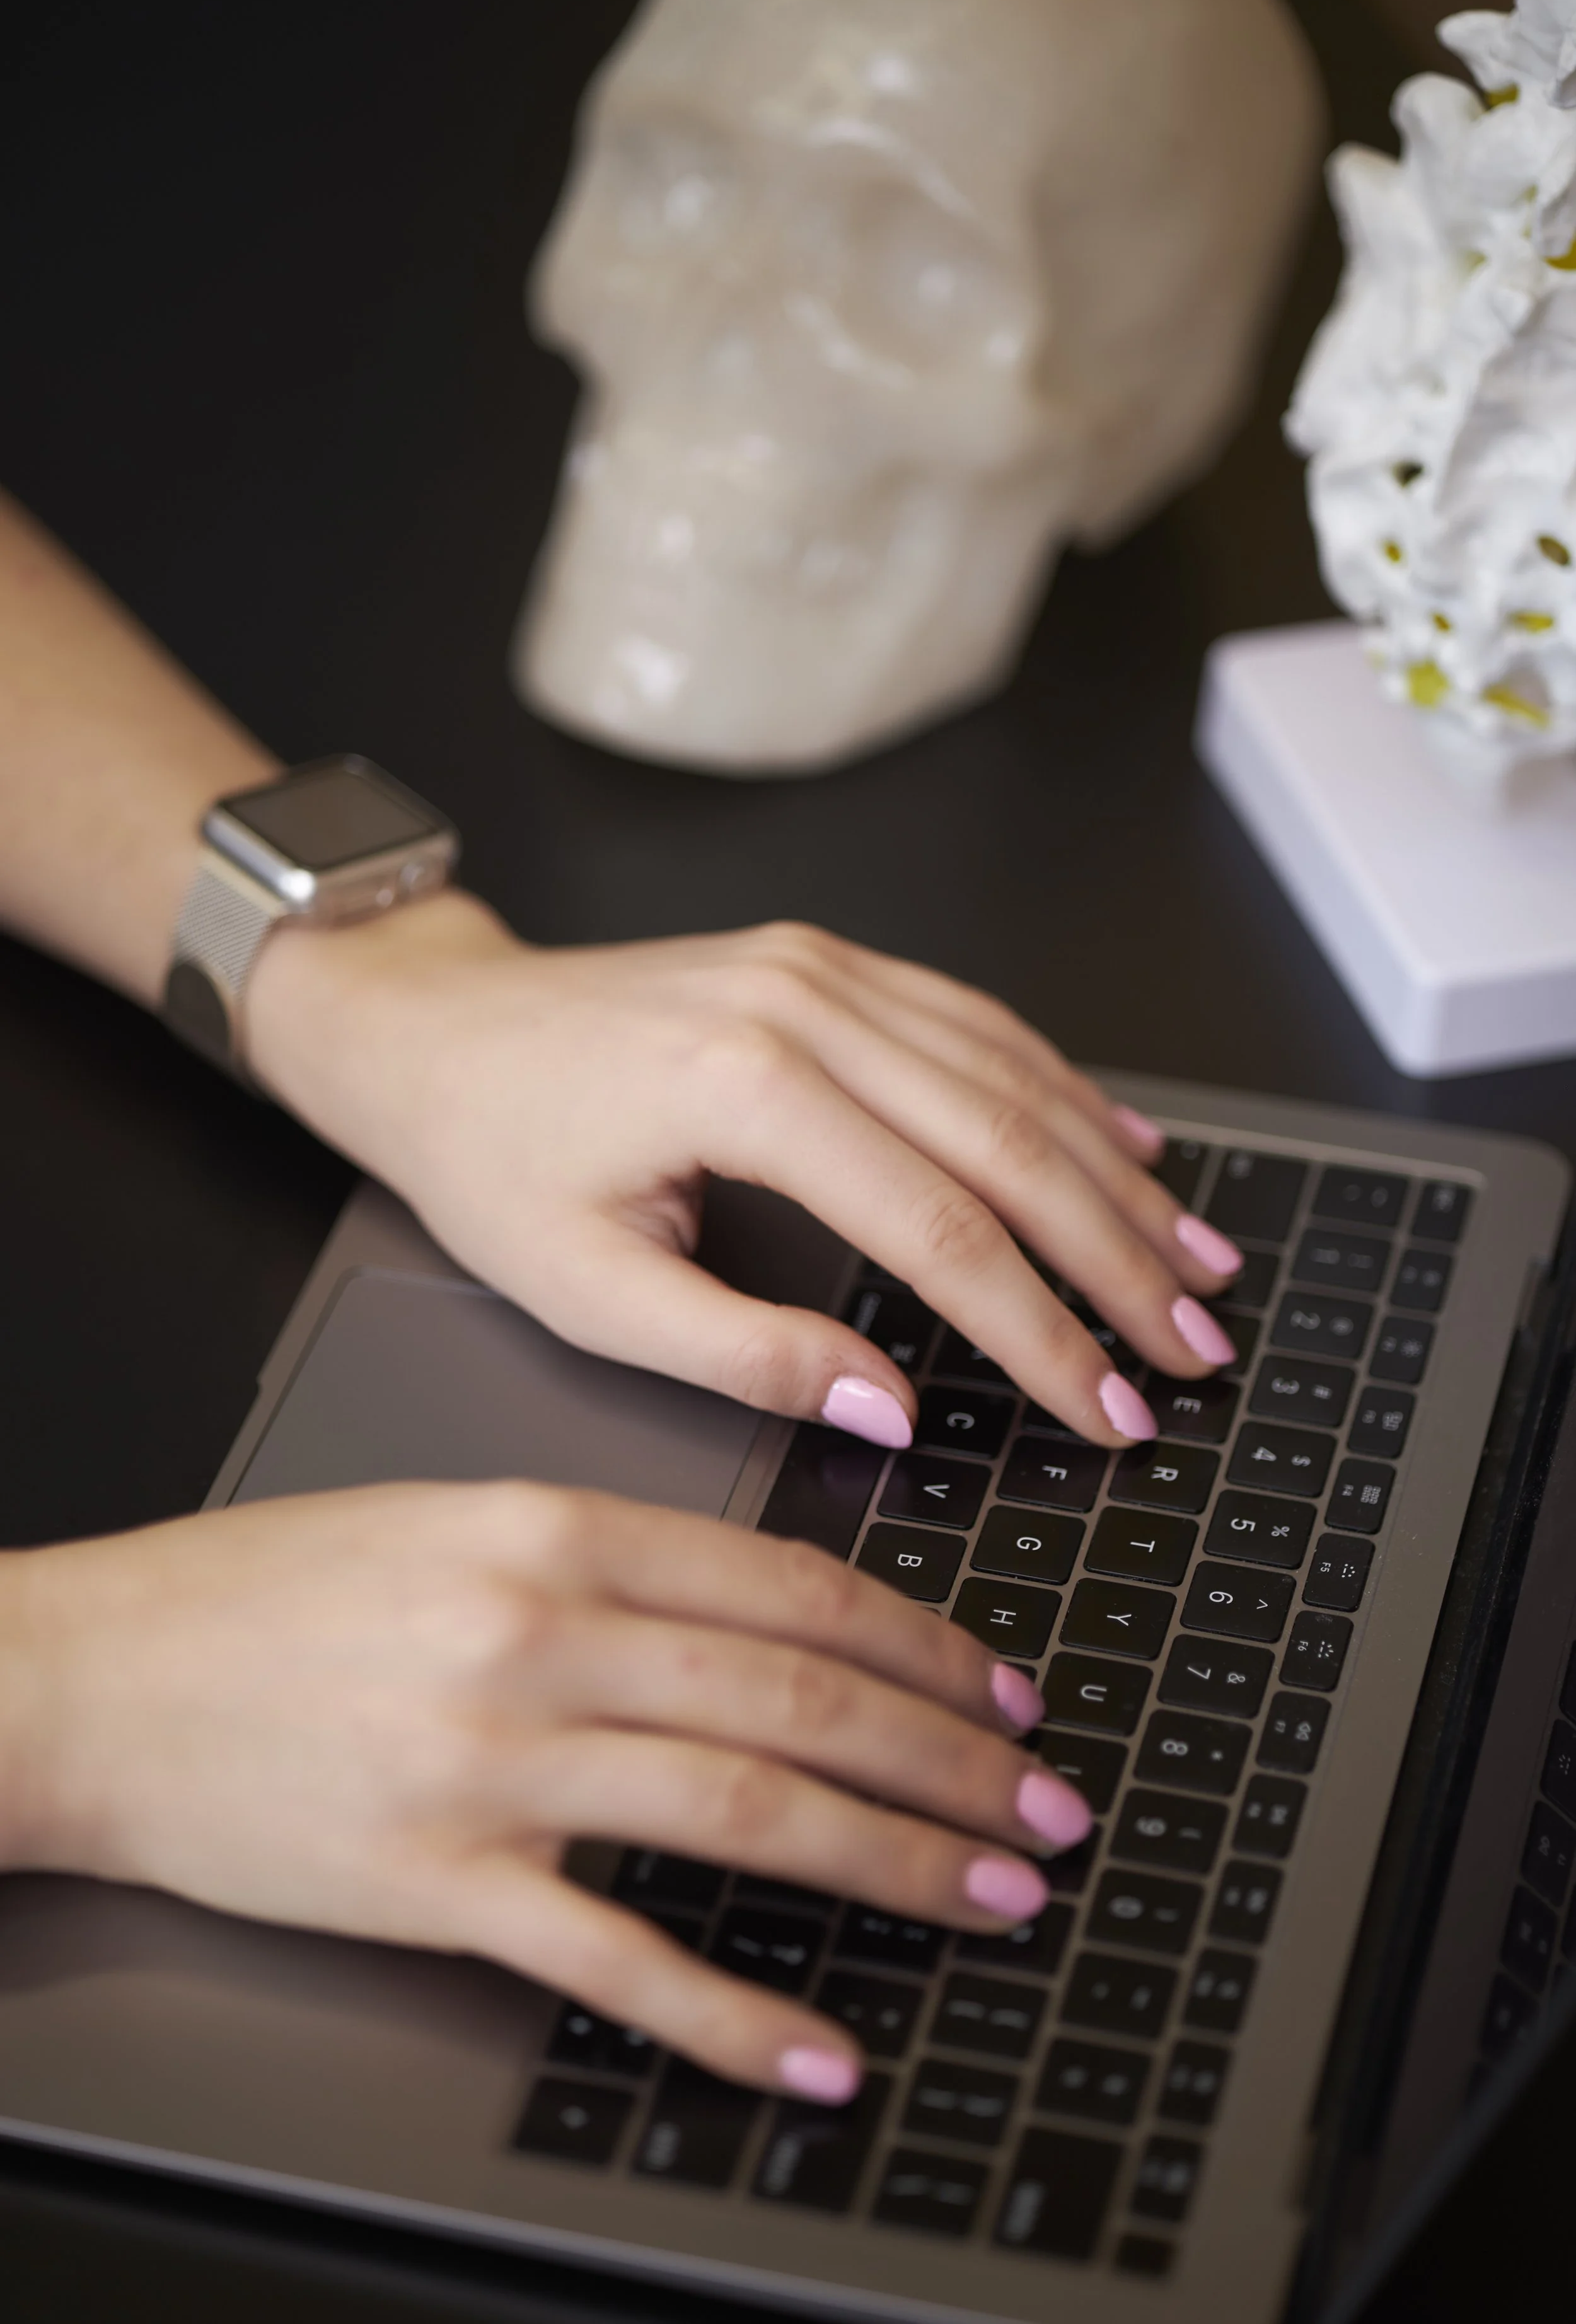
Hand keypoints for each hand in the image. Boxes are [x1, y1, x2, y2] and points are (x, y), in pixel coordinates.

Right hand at [1, 1481, 1087, 2098]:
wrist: (95, 1680)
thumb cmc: (266, 1597)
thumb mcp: (451, 1517)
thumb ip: (607, 1556)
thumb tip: (767, 1615)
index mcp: (552, 1527)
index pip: (791, 1587)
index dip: (924, 1646)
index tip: (1006, 1688)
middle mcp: (540, 1635)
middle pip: (801, 1699)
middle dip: (955, 1756)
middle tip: (1051, 1801)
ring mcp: (492, 1764)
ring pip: (748, 1814)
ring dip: (897, 1863)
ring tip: (997, 1894)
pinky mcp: (435, 1886)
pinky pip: (620, 1958)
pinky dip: (737, 2014)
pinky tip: (821, 2049)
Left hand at [249, 899, 1242, 1447]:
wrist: (434, 1030)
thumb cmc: (491, 1157)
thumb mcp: (588, 1291)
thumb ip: (749, 1356)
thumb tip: (893, 1408)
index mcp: (744, 1091)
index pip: (941, 1233)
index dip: (1043, 1334)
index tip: (1112, 1407)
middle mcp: (804, 1008)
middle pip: (1011, 1144)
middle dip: (1120, 1259)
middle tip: (1196, 1347)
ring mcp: (824, 970)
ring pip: (1016, 1077)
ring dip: (1118, 1176)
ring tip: (1197, 1261)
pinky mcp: (829, 963)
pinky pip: (978, 1024)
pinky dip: (1066, 1091)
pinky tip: (1125, 1148)